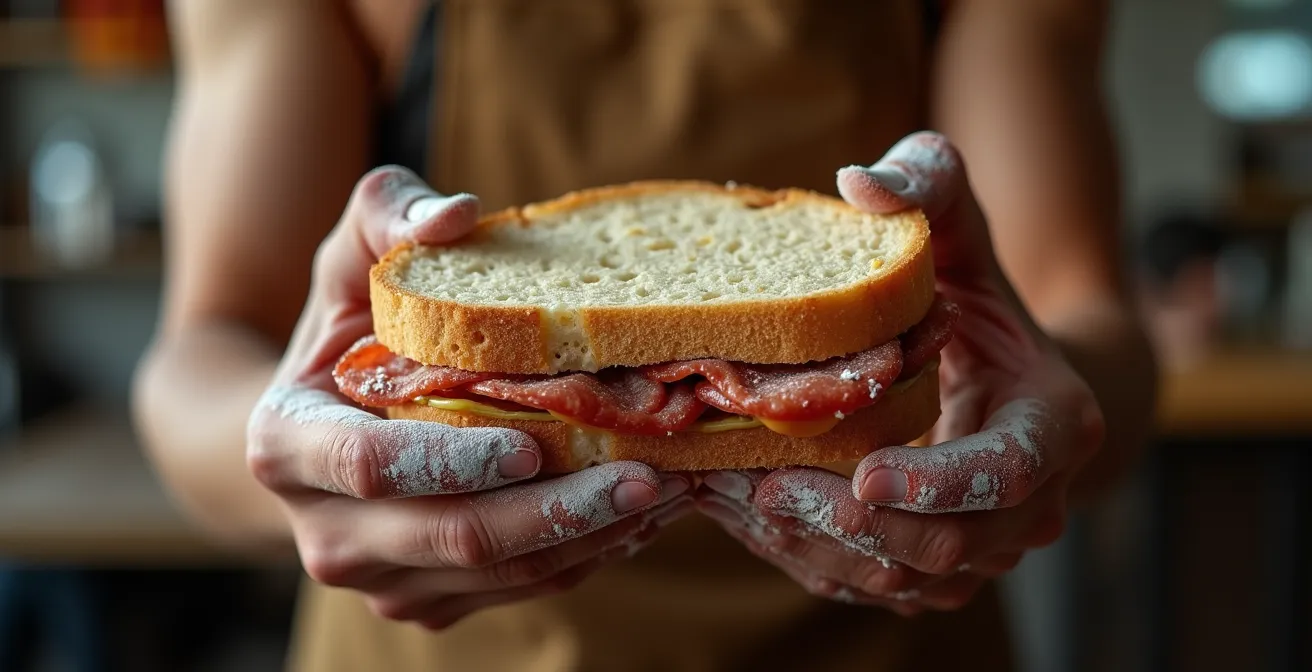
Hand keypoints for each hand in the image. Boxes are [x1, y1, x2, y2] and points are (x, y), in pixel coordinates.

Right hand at [246, 167, 690, 629]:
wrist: (323, 427)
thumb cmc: (346, 330)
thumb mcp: (352, 261)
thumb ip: (388, 214)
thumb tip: (457, 216)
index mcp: (287, 447)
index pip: (373, 466)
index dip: (455, 458)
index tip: (533, 440)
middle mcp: (325, 534)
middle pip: (453, 538)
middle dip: (557, 511)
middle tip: (647, 475)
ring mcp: (379, 581)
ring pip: (499, 576)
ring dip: (590, 538)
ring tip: (667, 490)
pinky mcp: (429, 602)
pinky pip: (519, 590)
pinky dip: (585, 555)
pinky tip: (640, 516)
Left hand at [695, 132, 1104, 614]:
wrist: (1012, 379)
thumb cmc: (981, 297)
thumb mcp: (964, 235)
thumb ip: (929, 187)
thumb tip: (859, 182)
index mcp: (1054, 423)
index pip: (1006, 472)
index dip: (936, 481)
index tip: (863, 474)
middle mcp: (1034, 504)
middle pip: (946, 545)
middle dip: (853, 523)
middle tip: (765, 487)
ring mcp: (990, 550)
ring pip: (905, 581)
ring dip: (821, 547)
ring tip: (740, 501)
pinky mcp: (943, 575)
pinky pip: (877, 589)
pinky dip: (814, 560)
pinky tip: (754, 518)